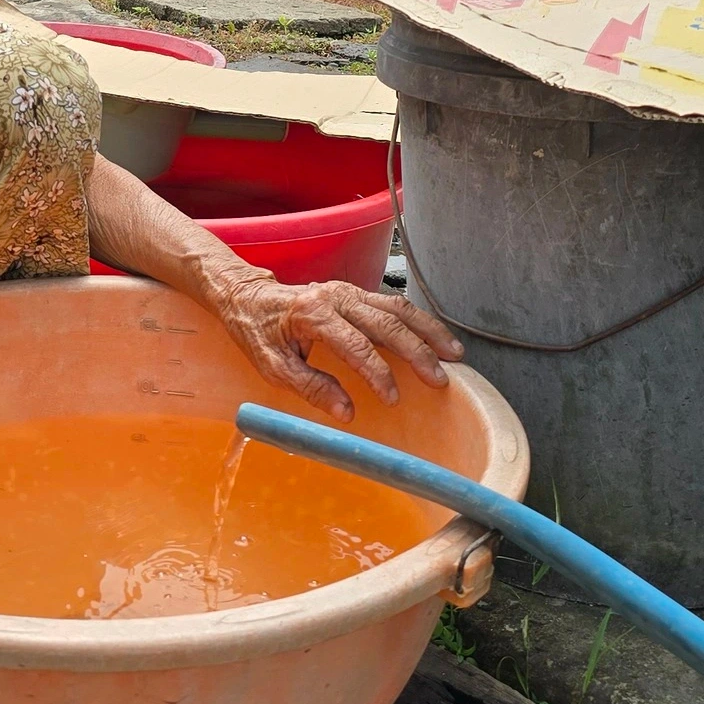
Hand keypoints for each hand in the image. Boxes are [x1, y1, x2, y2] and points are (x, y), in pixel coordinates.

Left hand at [208, 264, 464, 420]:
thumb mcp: (272, 367)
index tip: (392, 398)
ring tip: (454, 355)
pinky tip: (436, 339)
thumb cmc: (258, 332)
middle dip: (417, 352)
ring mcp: (349, 292)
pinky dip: (419, 323)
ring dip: (428, 332)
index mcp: (313, 313)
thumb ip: (310, 387)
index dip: (378, 373)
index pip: (356, 345)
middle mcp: (336, 296)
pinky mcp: (357, 294)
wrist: (249, 297)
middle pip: (387, 323)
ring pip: (398, 309)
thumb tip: (346, 411)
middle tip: (439, 379)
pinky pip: (394, 306)